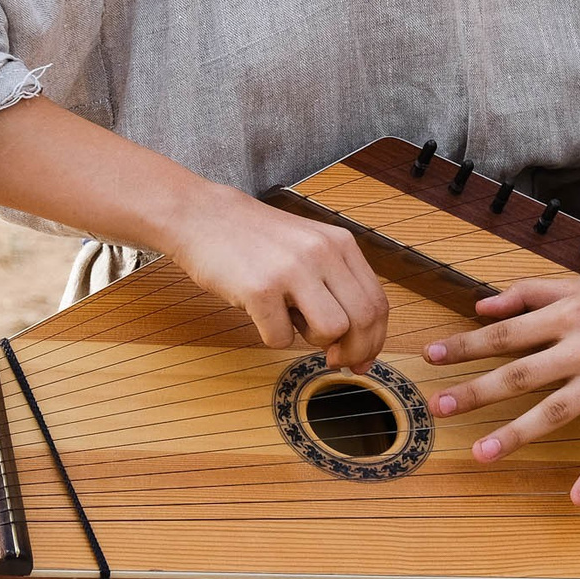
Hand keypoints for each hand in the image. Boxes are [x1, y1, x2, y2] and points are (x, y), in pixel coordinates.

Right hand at [151, 183, 389, 370]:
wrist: (203, 216)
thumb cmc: (256, 240)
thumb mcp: (309, 246)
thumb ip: (336, 283)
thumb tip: (358, 342)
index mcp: (340, 243)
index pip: (377, 302)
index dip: (374, 340)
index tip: (362, 360)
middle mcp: (322, 253)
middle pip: (362, 320)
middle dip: (353, 352)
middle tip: (335, 361)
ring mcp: (291, 269)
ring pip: (331, 331)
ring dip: (313, 342)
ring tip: (291, 322)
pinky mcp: (259, 288)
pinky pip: (281, 338)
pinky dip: (273, 337)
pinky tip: (261, 315)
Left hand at [423, 246, 579, 504]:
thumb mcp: (578, 284)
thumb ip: (527, 293)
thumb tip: (480, 305)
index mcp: (566, 314)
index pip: (505, 332)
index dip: (466, 344)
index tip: (431, 356)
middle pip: (521, 373)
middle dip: (477, 391)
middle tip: (440, 407)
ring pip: (557, 409)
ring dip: (518, 433)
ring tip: (483, 453)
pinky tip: (578, 497)